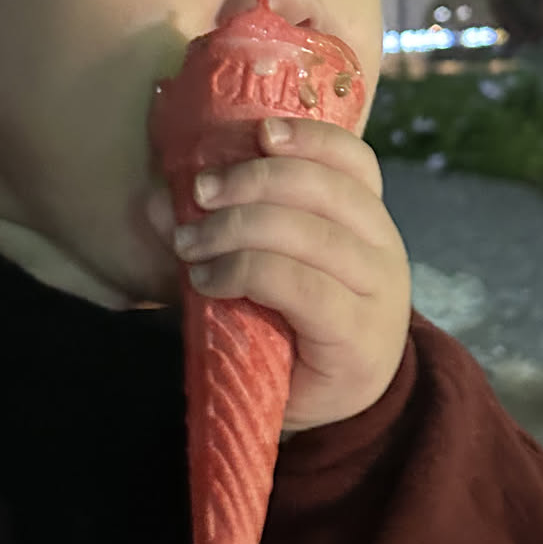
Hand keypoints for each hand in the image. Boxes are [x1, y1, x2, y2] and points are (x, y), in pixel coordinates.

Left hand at [147, 114, 411, 432]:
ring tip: (190, 247)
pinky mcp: (356, 336)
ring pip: (309, 234)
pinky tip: (209, 282)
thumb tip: (157, 200)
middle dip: (252, 182)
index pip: (354, 162)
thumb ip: (219, 228)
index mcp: (369, 220)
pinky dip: (245, 273)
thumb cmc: (292, 327)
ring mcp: (376, 294)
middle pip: (325, 190)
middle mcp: (384, 249)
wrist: (333, 411)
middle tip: (198, 196)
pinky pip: (299, 285)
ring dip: (237, 230)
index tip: (259, 132)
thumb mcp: (262, 266)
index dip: (309, 139)